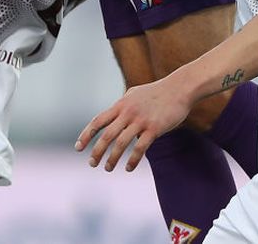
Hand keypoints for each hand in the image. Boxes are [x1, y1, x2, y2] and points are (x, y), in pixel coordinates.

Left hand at [74, 77, 190, 171]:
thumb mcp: (134, 94)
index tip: (78, 147)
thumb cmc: (157, 92)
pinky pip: (140, 148)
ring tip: (108, 168)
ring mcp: (140, 120)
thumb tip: (114, 115)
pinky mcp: (154, 128)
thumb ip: (123, 104)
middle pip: (107, 135)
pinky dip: (132, 160)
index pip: (98, 121)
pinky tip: (129, 168)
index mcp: (121, 105)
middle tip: (92, 163)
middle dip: (96, 151)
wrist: (179, 88)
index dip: (87, 135)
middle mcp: (128, 112)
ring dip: (112, 159)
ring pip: (121, 143)